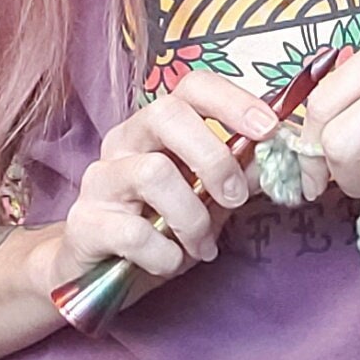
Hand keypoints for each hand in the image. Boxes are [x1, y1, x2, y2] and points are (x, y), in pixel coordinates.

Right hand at [51, 72, 282, 287]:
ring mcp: (100, 179)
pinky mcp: (85, 221)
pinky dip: (165, 254)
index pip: (192, 87)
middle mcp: (124, 142)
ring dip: (191, 217)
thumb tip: (274, 161)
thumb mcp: (205, 201)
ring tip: (200, 245)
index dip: (233, 101)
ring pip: (154, 172)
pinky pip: (134, 232)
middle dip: (213, 157)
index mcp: (156, 128)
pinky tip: (169, 262)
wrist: (95, 272)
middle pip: (167, 114)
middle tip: (233, 198)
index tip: (269, 128)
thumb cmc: (155, 228)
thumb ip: (236, 177)